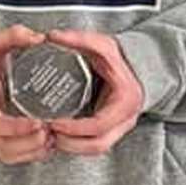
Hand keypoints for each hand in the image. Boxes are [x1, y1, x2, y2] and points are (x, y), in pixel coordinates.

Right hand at [0, 25, 54, 165]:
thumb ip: (12, 37)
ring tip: (51, 138)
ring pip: (7, 154)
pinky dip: (30, 155)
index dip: (17, 127)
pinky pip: (11, 156)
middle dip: (29, 143)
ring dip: (32, 151)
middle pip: (2, 146)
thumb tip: (37, 37)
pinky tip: (46, 144)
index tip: (38, 121)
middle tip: (50, 131)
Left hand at [45, 29, 143, 155]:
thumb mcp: (102, 44)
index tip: (54, 122)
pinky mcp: (110, 129)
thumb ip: (78, 38)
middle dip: (70, 143)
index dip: (75, 128)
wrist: (138, 65)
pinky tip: (58, 135)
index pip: (99, 126)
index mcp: (124, 101)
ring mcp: (119, 126)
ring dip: (71, 146)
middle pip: (97, 144)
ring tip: (49, 136)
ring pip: (95, 148)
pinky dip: (76, 143)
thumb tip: (52, 36)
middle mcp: (125, 119)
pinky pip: (94, 143)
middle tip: (47, 132)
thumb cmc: (120, 57)